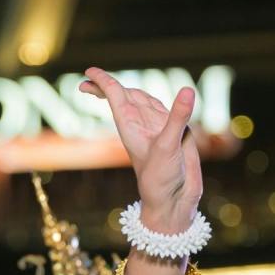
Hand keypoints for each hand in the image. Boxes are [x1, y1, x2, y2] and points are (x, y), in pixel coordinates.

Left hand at [80, 68, 203, 232]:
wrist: (174, 201)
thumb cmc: (161, 178)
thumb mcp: (168, 146)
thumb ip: (177, 118)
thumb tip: (187, 90)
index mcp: (131, 126)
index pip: (115, 95)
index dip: (102, 82)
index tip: (87, 73)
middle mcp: (143, 125)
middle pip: (124, 97)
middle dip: (107, 87)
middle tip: (88, 77)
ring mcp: (159, 130)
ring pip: (145, 103)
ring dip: (134, 93)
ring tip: (117, 87)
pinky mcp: (176, 135)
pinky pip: (168, 113)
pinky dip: (163, 104)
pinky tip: (160, 103)